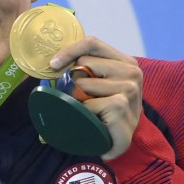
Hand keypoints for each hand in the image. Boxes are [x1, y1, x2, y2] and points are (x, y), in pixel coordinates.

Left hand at [50, 36, 142, 160]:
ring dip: (79, 99)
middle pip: (84, 63)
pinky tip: (95, 120)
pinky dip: (83, 112)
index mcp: (124, 61)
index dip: (69, 50)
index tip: (53, 64)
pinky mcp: (120, 104)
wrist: (118, 140)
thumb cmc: (105, 110)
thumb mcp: (98, 85)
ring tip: (91, 110)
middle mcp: (131, 71)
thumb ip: (84, 70)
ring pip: (82, 84)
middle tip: (82, 98)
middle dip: (75, 81)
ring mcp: (129, 88)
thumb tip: (52, 62)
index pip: (92, 43)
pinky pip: (86, 103)